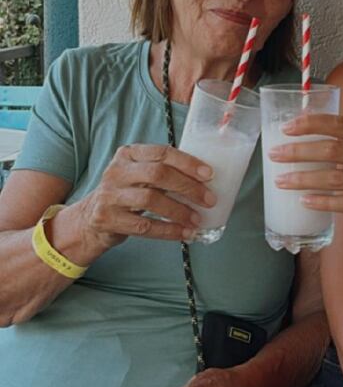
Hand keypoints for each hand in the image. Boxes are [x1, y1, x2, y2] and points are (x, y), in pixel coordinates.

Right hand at [77, 143, 215, 248]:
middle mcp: (117, 171)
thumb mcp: (139, 174)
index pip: (162, 152)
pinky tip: (183, 233)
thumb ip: (163, 171)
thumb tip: (204, 180)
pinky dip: (168, 231)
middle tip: (209, 199)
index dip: (187, 163)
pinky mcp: (107, 218)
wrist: (91, 217)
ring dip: (179, 211)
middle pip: (158, 174)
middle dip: (188, 187)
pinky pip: (144, 226)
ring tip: (197, 219)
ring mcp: (109, 195)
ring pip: (150, 200)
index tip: (208, 174)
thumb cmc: (126, 193)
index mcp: (129, 154)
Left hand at [268, 113, 342, 238]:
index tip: (286, 127)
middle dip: (299, 152)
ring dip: (304, 179)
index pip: (341, 124)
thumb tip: (305, 136)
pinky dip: (323, 203)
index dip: (311, 124)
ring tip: (281, 181)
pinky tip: (304, 201)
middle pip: (334, 150)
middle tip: (274, 155)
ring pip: (336, 179)